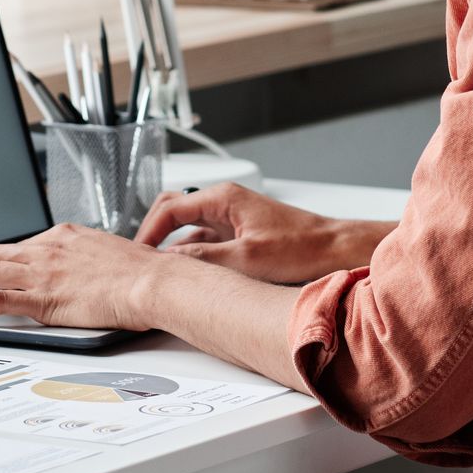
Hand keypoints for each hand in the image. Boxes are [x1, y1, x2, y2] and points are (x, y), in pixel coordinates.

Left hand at [0, 224, 168, 331]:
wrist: (154, 283)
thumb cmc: (144, 275)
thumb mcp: (110, 256)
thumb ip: (89, 262)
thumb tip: (87, 276)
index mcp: (65, 235)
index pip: (19, 247)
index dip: (0, 265)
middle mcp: (48, 248)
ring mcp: (43, 271)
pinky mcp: (43, 297)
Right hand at [133, 183, 387, 284]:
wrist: (334, 249)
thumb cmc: (302, 247)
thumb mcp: (247, 258)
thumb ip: (205, 258)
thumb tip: (171, 261)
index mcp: (224, 198)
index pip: (170, 208)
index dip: (148, 232)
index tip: (137, 254)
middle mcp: (225, 203)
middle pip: (174, 210)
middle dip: (154, 233)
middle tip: (140, 260)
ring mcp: (232, 218)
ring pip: (189, 228)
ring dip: (173, 246)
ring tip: (160, 270)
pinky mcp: (240, 233)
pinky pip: (205, 240)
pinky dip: (192, 254)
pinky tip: (189, 274)